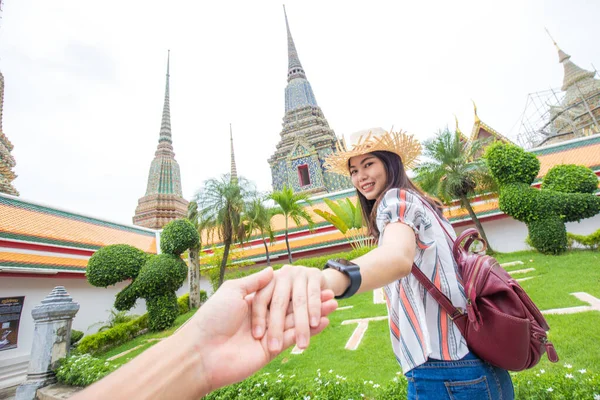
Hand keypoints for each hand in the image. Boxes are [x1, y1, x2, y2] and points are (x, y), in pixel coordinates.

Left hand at [182, 267, 336, 393]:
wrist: (202, 352)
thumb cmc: (213, 318)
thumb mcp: (232, 291)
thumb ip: (254, 281)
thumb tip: (271, 269)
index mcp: (252, 303)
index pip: (280, 294)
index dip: (298, 289)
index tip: (316, 282)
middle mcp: (261, 318)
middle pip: (291, 308)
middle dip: (312, 302)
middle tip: (332, 295)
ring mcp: (267, 335)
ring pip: (295, 322)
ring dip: (315, 314)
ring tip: (334, 305)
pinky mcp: (271, 351)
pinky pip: (292, 337)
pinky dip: (310, 330)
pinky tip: (324, 321)